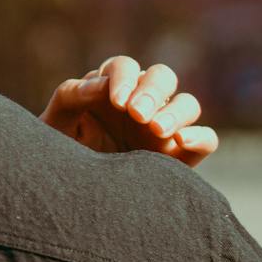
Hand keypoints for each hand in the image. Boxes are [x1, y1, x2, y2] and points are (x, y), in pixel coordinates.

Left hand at [39, 55, 218, 166]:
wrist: (70, 194)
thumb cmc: (58, 153)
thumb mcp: (55, 123)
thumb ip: (71, 96)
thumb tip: (100, 84)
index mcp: (110, 89)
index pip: (124, 67)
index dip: (124, 77)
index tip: (116, 101)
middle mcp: (141, 103)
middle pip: (162, 77)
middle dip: (152, 90)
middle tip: (137, 113)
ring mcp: (163, 128)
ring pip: (188, 104)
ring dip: (176, 112)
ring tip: (157, 129)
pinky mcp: (180, 155)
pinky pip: (206, 139)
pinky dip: (200, 136)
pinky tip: (181, 141)